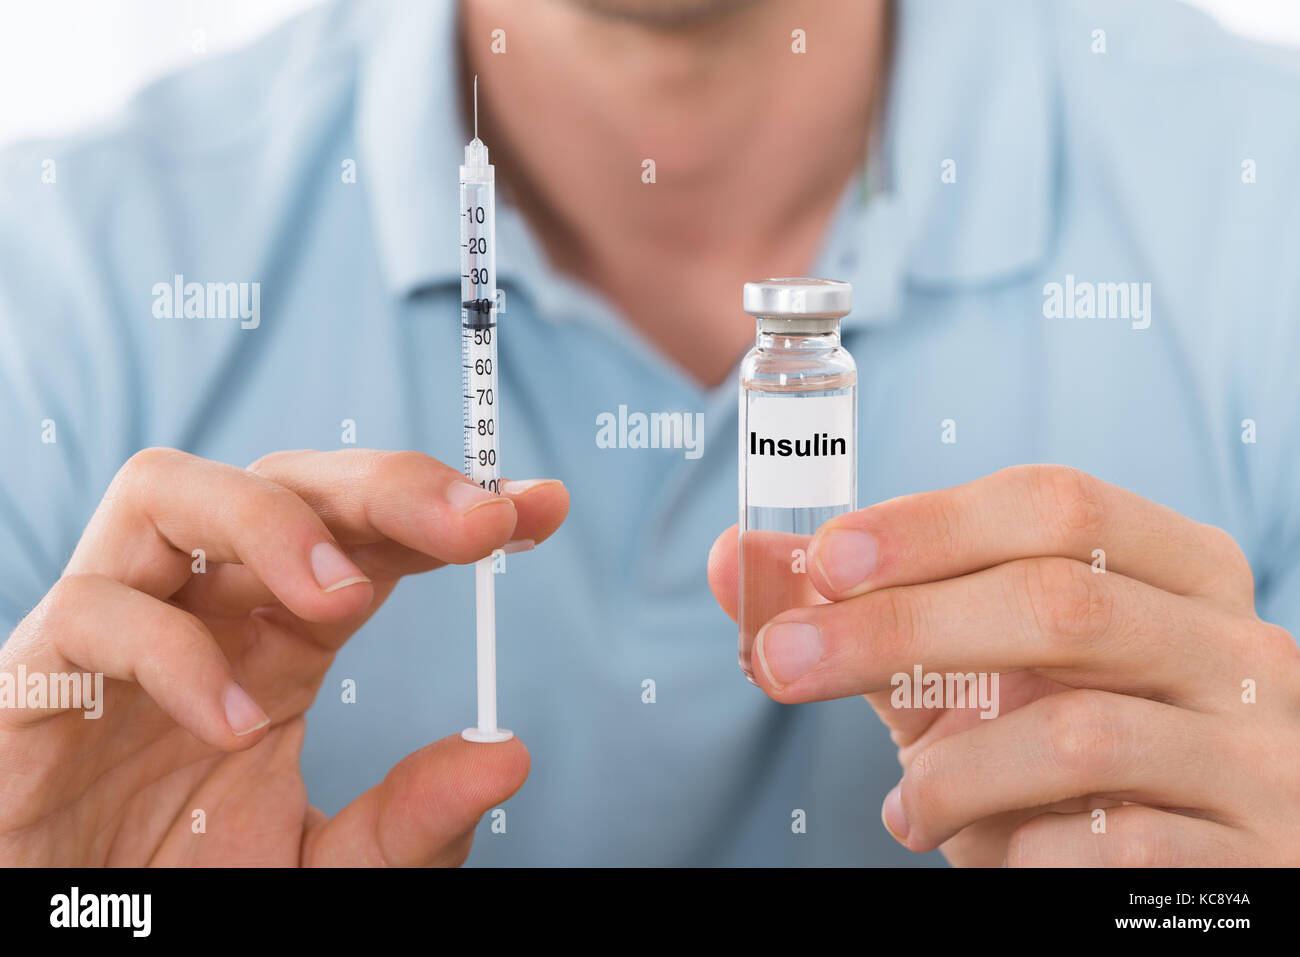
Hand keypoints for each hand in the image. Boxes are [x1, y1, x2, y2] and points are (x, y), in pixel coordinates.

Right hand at [0, 448, 567, 865]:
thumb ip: (409, 823)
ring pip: (167, 491)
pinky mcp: (35, 682)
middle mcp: (204, 613)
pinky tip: (234, 730)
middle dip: (384, 484)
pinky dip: (171, 657)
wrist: (78, 946)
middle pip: (282, 482)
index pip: (366, 537)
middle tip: (479, 519)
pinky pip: (90, 614)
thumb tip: (506, 756)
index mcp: (279, 640)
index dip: (448, 508)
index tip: (542, 506)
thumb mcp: (330, 870)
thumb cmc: (192, 895)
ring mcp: (116, 635)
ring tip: (345, 599)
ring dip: (269, 521)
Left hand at [709, 465, 1299, 865]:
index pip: (1056, 505)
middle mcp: (1235, 644)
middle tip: (785, 662)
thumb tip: (731, 555)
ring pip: (1080, 732)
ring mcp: (1260, 752)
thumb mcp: (960, 669)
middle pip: (1060, 602)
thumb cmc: (1050, 743)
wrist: (1175, 862)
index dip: (929, 524)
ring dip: (955, 771)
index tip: (822, 560)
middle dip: (899, 629)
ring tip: (905, 806)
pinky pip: (1117, 848)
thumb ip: (861, 610)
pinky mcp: (1256, 858)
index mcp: (1176, 566)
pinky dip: (1019, 851)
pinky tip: (985, 854)